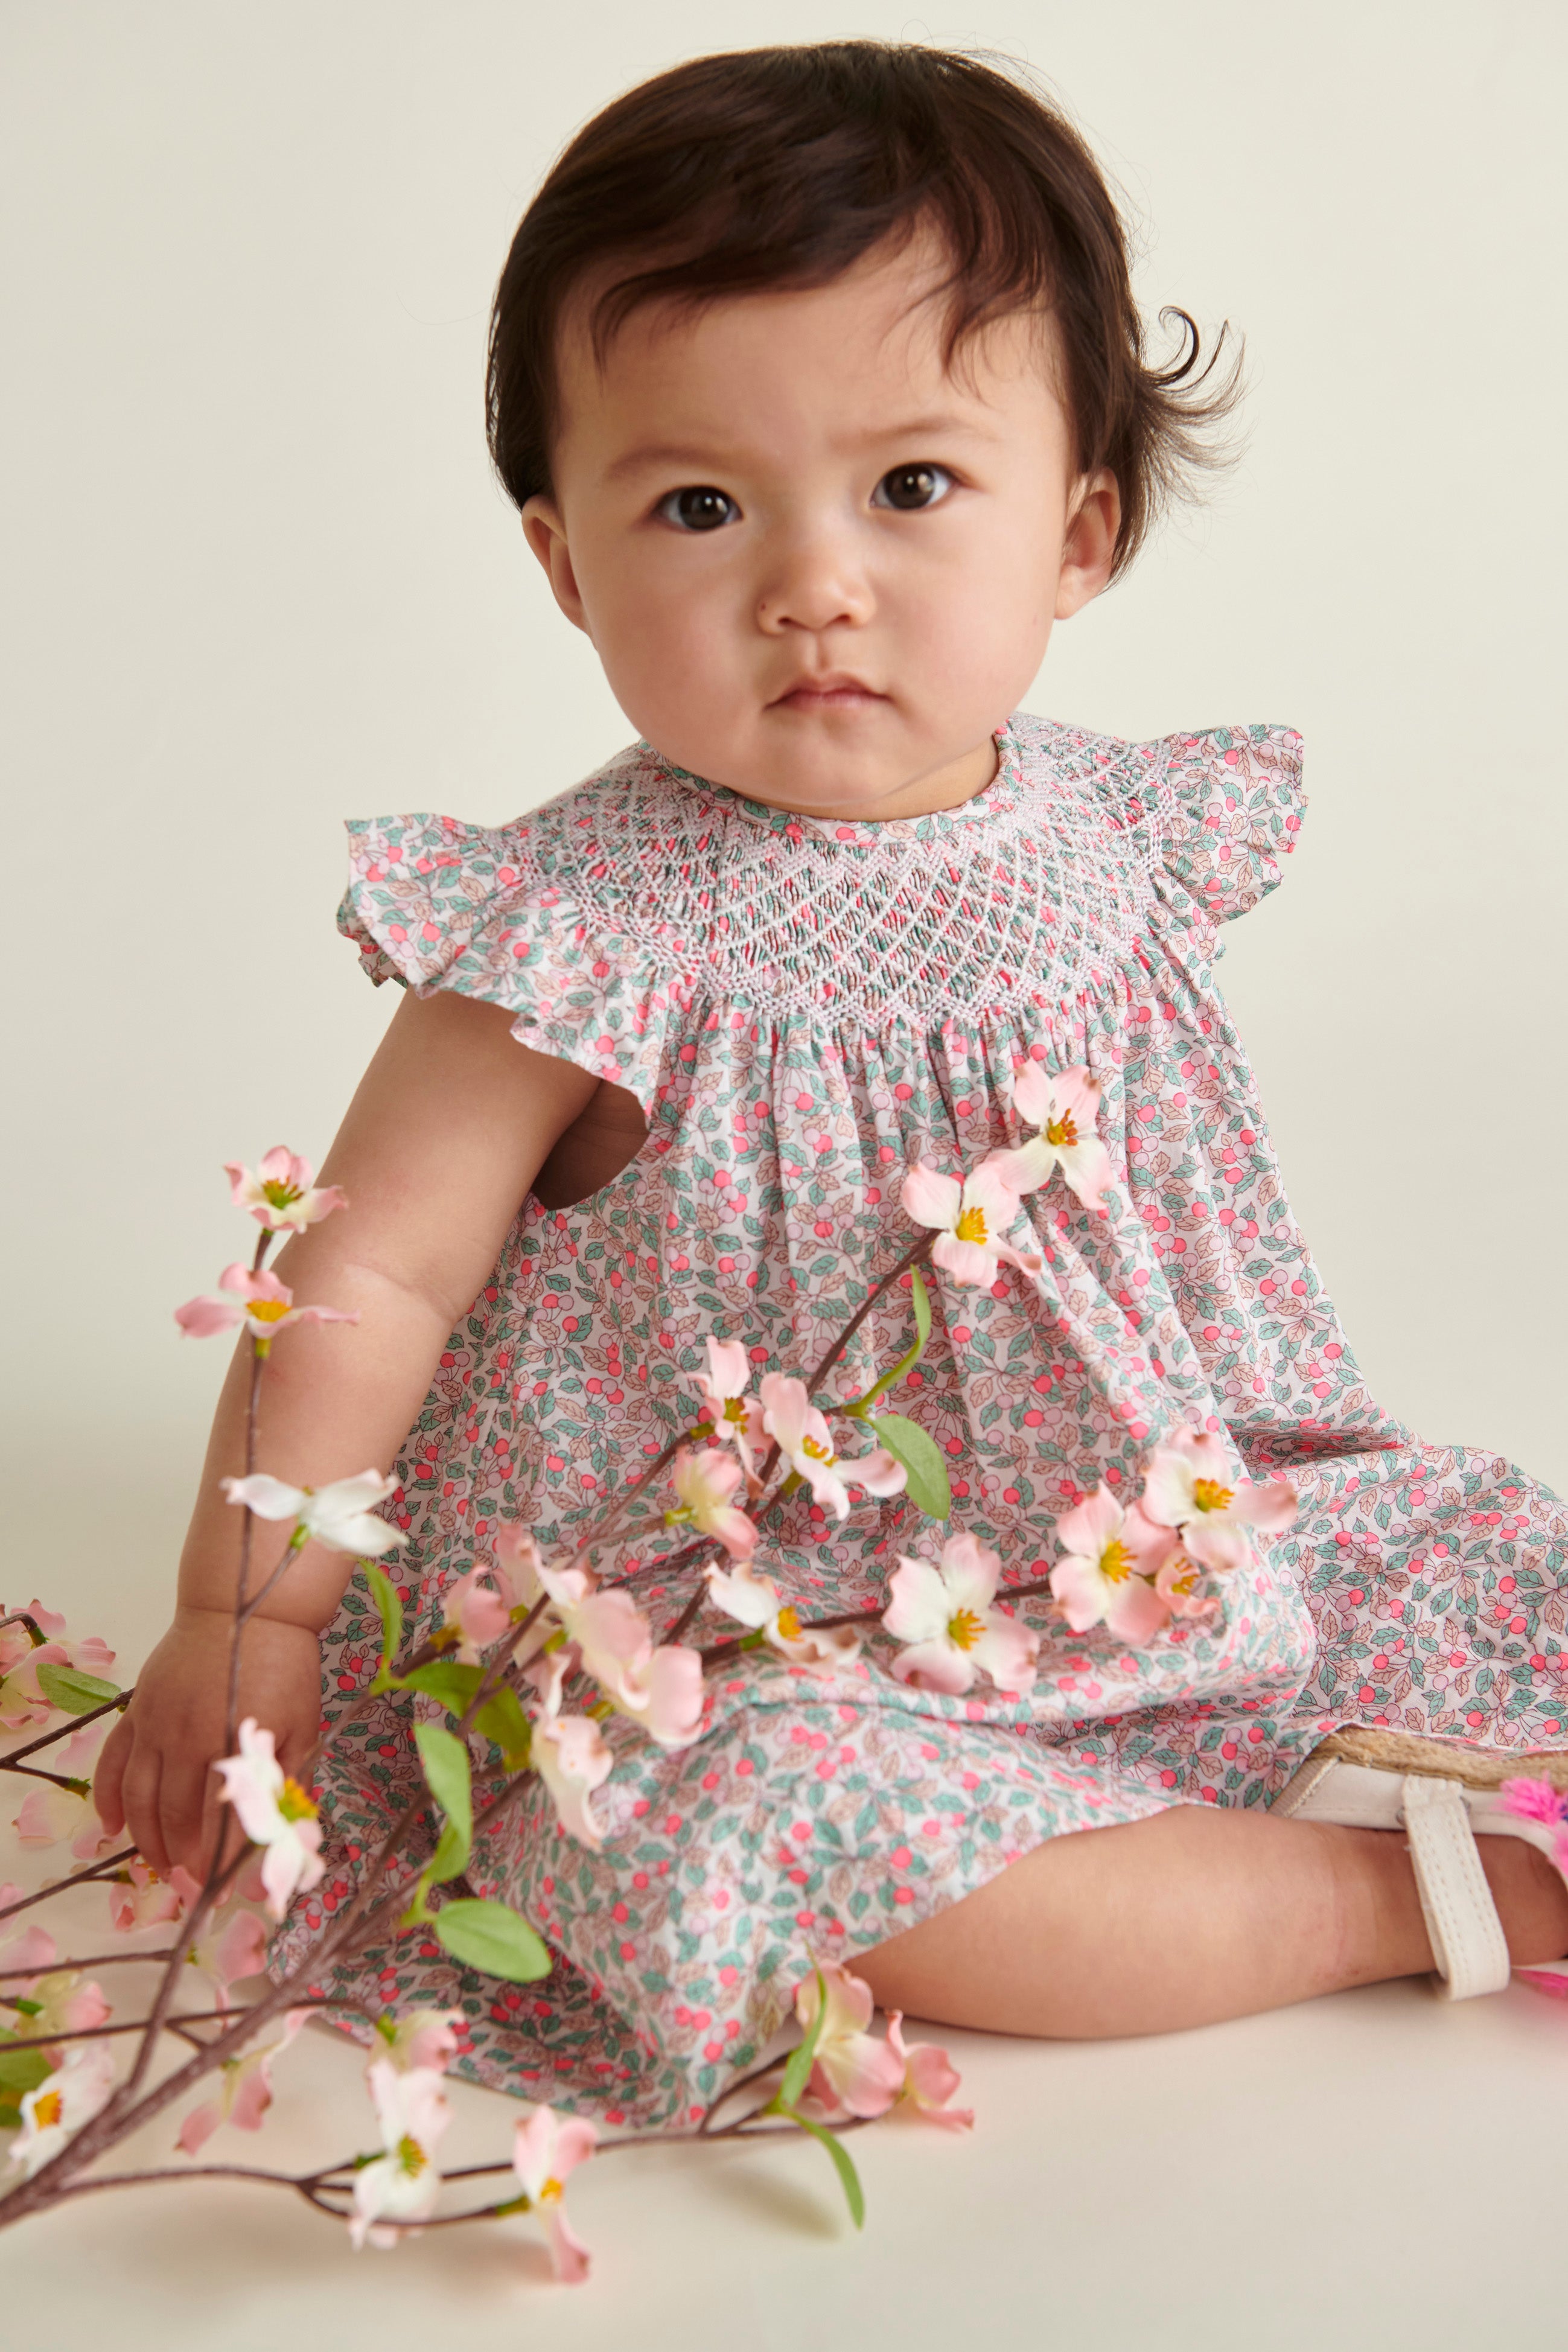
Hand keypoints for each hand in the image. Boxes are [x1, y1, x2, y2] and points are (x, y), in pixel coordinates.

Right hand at [94, 1608, 322, 1879]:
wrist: (243, 1605)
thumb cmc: (283, 1665)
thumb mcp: (300, 1725)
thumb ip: (287, 1780)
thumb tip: (284, 1836)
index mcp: (230, 1747)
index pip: (218, 1823)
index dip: (218, 1863)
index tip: (221, 1889)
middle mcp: (185, 1741)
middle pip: (173, 1817)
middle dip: (181, 1858)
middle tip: (190, 1885)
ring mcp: (155, 1725)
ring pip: (138, 1798)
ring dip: (145, 1839)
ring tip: (160, 1865)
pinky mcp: (137, 1710)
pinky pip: (112, 1762)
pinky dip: (108, 1798)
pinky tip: (111, 1826)